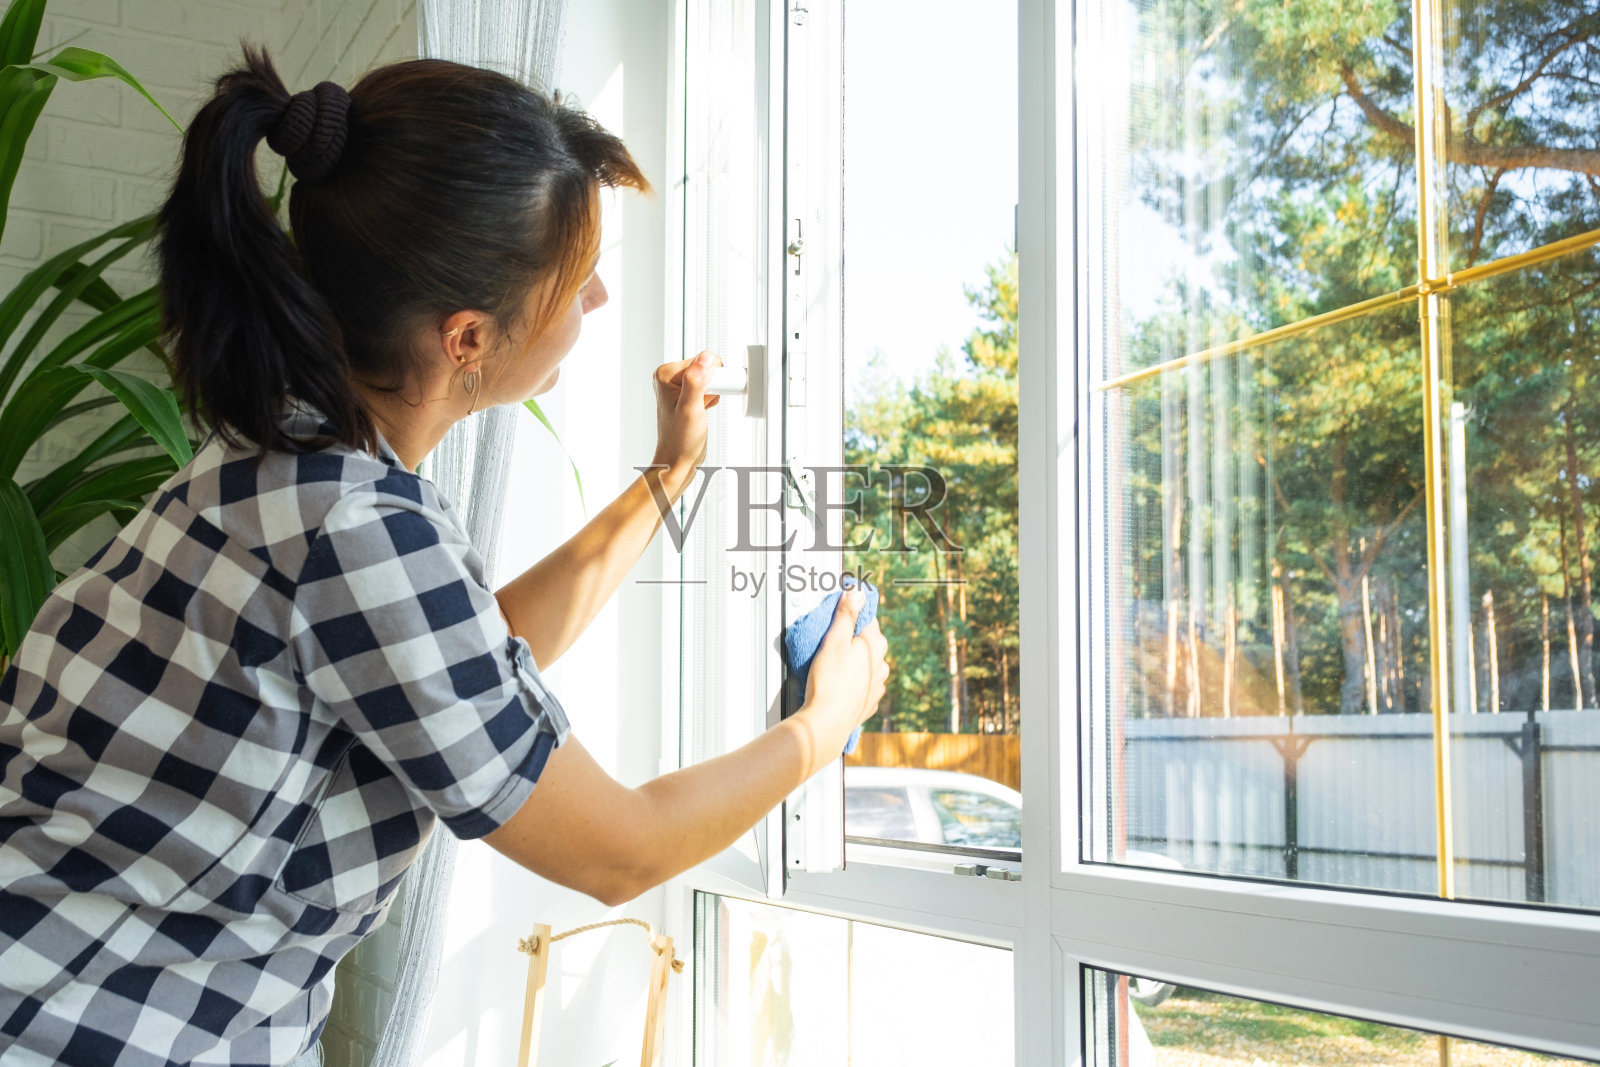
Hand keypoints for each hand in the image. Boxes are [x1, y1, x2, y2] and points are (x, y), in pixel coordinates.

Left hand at [650, 351, 721, 499]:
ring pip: (709, 376)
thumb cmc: (680, 441)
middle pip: (706, 366)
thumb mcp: (690, 409)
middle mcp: (669, 377)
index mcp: (665, 374)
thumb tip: (705, 357)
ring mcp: (678, 386)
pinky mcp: (686, 393)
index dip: (713, 377)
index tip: (710, 395)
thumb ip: (696, 381)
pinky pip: (708, 386)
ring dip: (714, 392)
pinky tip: (704, 410)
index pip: (702, 359)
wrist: (678, 460)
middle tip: (705, 404)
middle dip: (714, 385)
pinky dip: (711, 397)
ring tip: (703, 409)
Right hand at [802, 588, 889, 739]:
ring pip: (865, 665)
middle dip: (851, 640)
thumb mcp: (834, 639)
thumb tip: (856, 593)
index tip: (839, 613)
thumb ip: (846, 614)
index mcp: (875, 645)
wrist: (827, 722)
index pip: (868, 618)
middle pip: (867, 642)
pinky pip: (861, 685)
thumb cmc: (829, 681)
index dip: (852, 614)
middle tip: (829, 642)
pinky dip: (851, 682)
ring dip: (852, 663)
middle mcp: (881, 664)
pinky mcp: (868, 702)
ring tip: (830, 667)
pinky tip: (836, 685)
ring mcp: (876, 685)